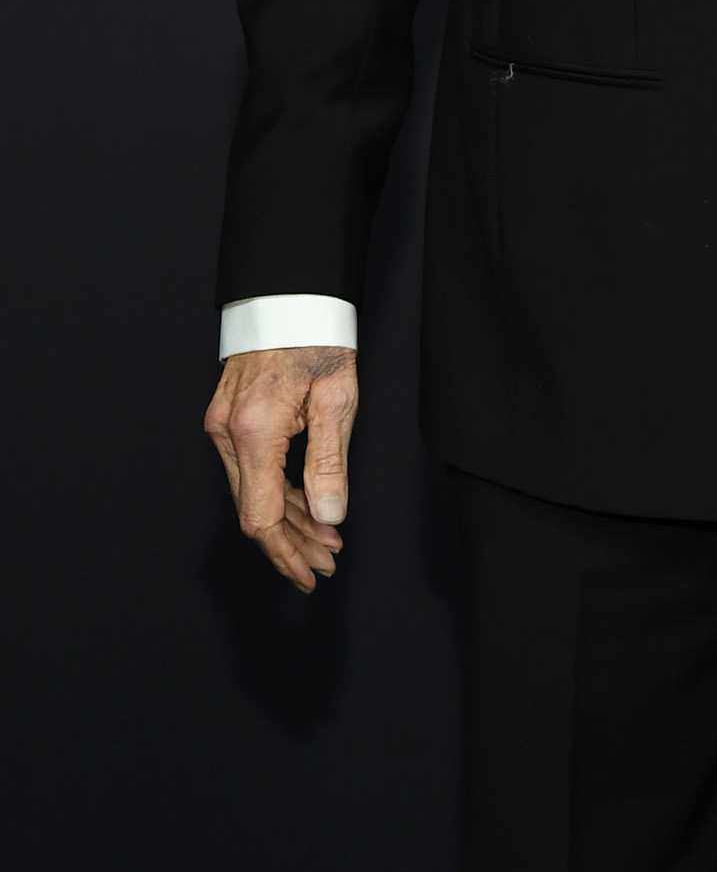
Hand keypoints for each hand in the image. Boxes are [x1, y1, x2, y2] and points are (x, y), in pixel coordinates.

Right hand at [203, 345, 356, 594]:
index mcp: (254, 431)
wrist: (289, 296)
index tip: (311, 574)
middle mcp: (228, 432)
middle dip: (292, 543)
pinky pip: (250, 469)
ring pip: (251, 492)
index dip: (286, 553)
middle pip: (254, 510)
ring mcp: (223, 425)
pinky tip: (306, 506)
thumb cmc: (318, 339)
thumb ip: (330, 462)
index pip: (261, 516)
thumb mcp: (337, 398)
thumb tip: (329, 518)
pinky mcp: (228, 418)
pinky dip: (277, 492)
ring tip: (326, 540)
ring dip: (288, 520)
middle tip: (329, 561)